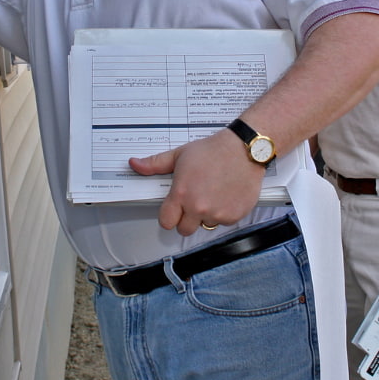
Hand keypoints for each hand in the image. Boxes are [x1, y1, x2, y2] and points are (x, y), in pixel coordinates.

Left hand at [129, 128, 263, 236]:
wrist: (243, 150)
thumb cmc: (213, 151)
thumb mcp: (180, 154)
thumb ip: (155, 164)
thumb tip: (135, 164)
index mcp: (181, 193)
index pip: (166, 221)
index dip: (169, 215)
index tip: (174, 209)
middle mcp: (198, 207)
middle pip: (184, 230)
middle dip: (186, 219)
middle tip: (194, 202)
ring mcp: (217, 213)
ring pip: (205, 226)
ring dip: (206, 216)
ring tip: (211, 194)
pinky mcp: (233, 216)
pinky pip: (223, 223)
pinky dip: (223, 213)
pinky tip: (224, 196)